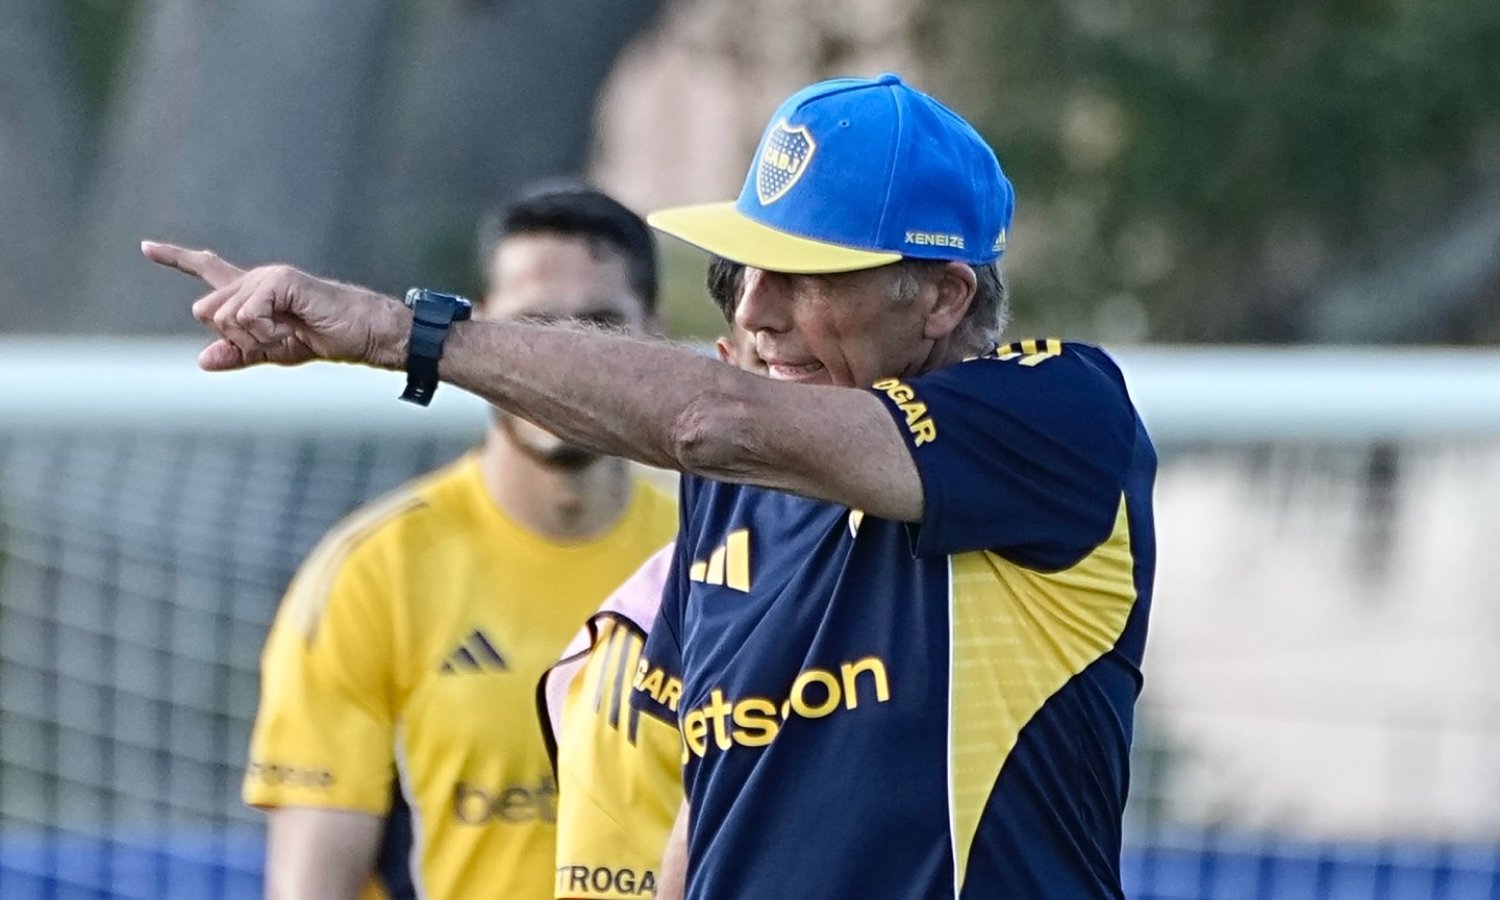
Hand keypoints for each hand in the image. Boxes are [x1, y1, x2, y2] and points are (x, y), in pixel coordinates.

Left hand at [141, 242, 409, 371]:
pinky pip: (248, 315)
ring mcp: (268, 277)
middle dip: (234, 338)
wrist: (363, 332)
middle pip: (207, 310)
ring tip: (289, 333)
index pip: (208, 269)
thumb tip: (201, 360)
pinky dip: (266, 333)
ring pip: (225, 316)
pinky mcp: (281, 281)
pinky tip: (290, 329)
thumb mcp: (275, 352)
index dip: (176, 258)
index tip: (146, 246)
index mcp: (253, 292)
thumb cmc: (327, 337)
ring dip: (255, 339)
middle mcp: (255, 279)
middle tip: (274, 339)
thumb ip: (238, 354)